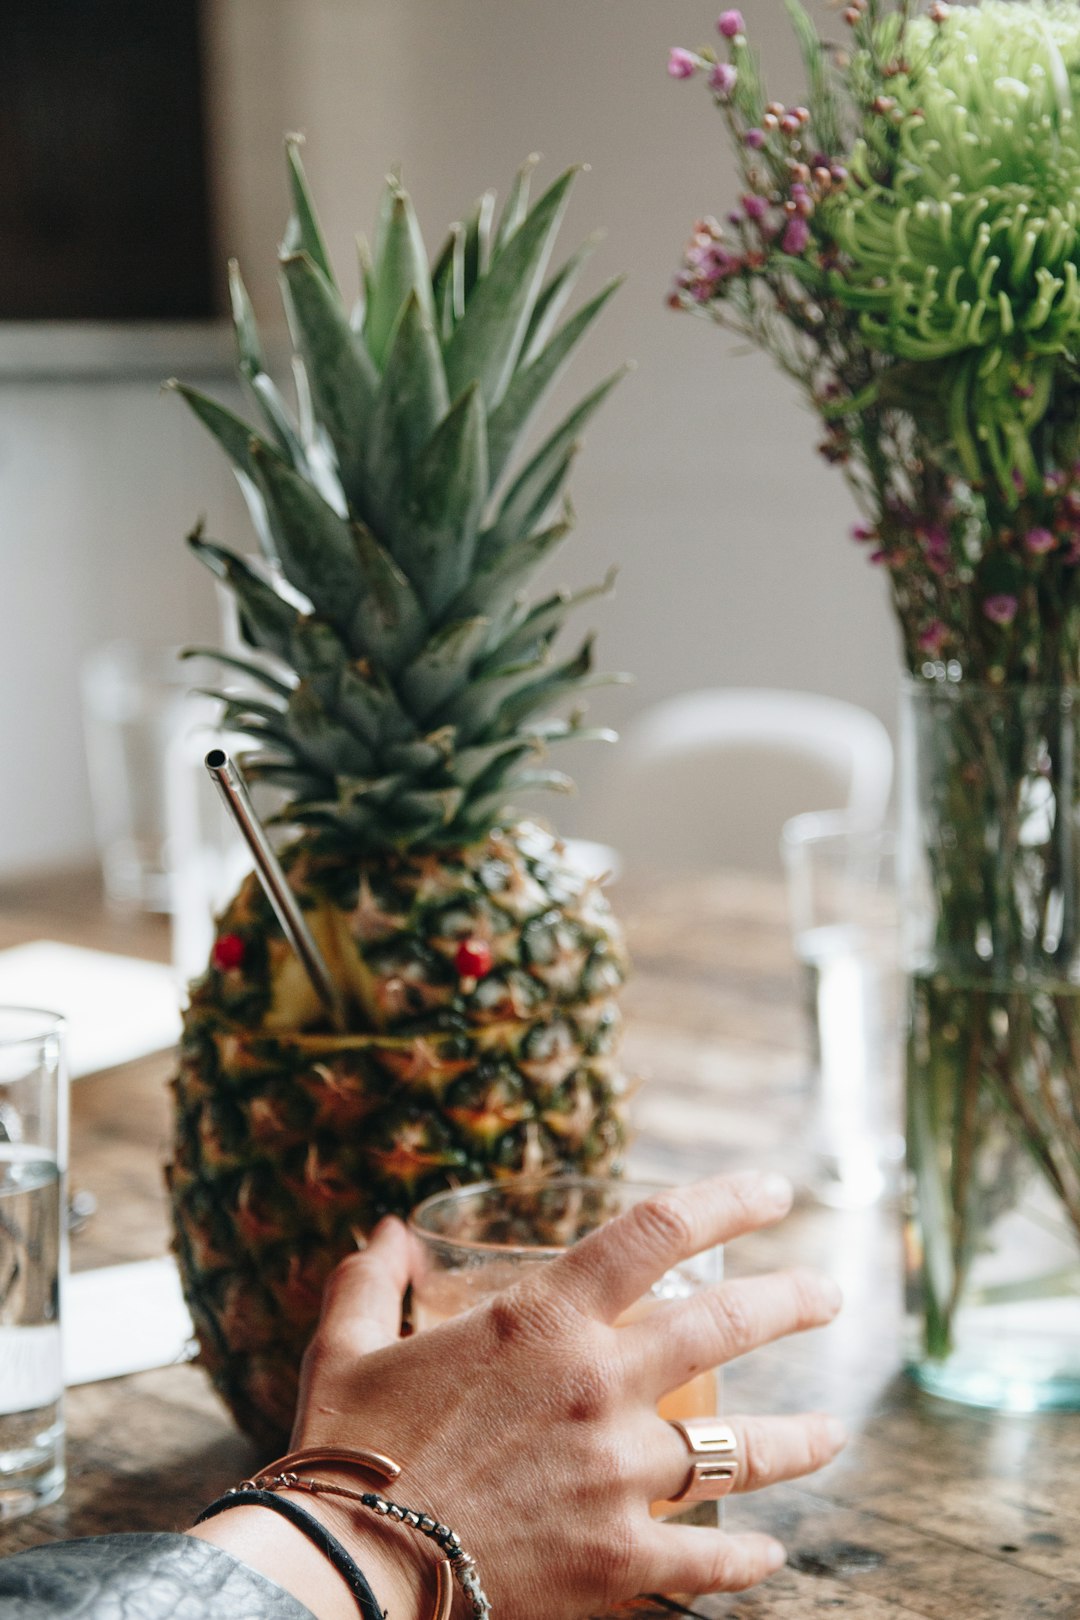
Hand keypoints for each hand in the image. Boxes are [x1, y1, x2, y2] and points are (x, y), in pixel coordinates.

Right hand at [289, 1170, 844, 1618]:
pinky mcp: (621, 1562)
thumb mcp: (348, 1347)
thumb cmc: (348, 1452)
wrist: (348, 1570)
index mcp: (543, 1319)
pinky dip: (745, 1561)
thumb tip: (388, 1230)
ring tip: (834, 1432)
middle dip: (792, 1301)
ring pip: (745, 1450)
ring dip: (800, 1438)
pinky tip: (771, 1556)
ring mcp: (620, 1476)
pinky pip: (708, 1562)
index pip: (659, 1231)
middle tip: (826, 1295)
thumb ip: (372, 1280)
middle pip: (729, 1325)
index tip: (775, 1191)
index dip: (728, 1200)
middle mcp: (600, 1384)